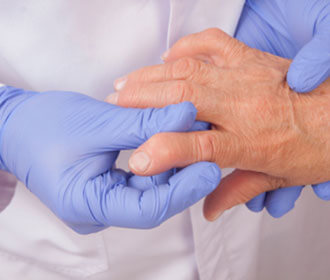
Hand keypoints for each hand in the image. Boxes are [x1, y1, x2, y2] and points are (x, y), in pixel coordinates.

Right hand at [0, 86, 220, 232]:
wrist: (15, 124)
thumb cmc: (43, 125)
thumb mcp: (97, 122)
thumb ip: (144, 122)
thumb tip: (186, 113)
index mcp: (88, 204)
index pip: (148, 209)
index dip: (183, 189)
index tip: (210, 167)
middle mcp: (99, 209)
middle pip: (154, 199)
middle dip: (183, 173)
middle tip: (209, 146)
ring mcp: (105, 198)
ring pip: (151, 187)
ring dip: (173, 163)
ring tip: (194, 137)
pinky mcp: (109, 184)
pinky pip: (142, 178)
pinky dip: (159, 158)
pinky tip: (172, 138)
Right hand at [106, 28, 329, 219]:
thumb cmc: (316, 147)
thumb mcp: (277, 178)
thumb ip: (237, 191)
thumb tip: (207, 208)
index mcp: (249, 142)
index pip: (197, 147)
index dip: (162, 151)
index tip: (137, 156)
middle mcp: (243, 107)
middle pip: (183, 100)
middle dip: (142, 100)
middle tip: (114, 103)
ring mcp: (246, 78)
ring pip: (190, 71)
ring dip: (153, 75)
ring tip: (126, 81)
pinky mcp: (251, 58)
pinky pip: (214, 43)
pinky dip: (187, 46)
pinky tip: (169, 56)